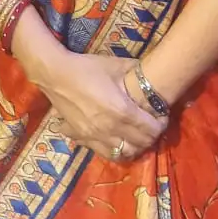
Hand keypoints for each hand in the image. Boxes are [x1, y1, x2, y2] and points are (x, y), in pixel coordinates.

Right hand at [31, 44, 167, 162]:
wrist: (56, 75)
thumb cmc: (87, 68)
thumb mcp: (115, 65)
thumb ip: (135, 71)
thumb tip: (150, 74)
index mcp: (122, 110)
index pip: (151, 129)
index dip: (161, 125)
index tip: (161, 117)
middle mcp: (112, 128)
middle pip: (141, 143)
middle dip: (151, 137)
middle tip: (152, 127)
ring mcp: (96, 136)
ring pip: (124, 153)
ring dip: (135, 147)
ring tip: (137, 137)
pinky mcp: (84, 138)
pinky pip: (106, 153)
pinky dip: (116, 151)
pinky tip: (118, 142)